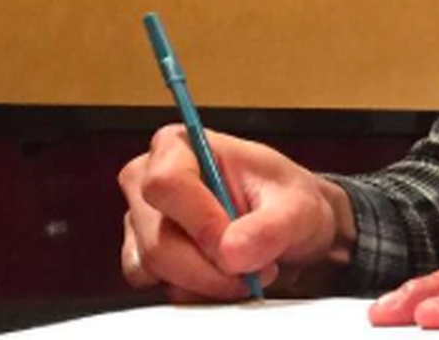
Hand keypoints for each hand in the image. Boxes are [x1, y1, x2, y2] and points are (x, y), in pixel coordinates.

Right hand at [117, 125, 355, 300]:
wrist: (287, 225)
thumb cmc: (286, 200)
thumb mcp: (298, 206)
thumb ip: (271, 227)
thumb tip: (230, 252)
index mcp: (179, 146)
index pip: (167, 184)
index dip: (202, 223)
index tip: (236, 247)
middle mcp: (148, 180)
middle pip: (158, 240)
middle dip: (211, 268)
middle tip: (254, 272)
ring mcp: (141, 222)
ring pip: (154, 270)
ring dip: (206, 282)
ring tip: (246, 270)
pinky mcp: (142, 258)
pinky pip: (158, 288)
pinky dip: (196, 292)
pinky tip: (225, 278)